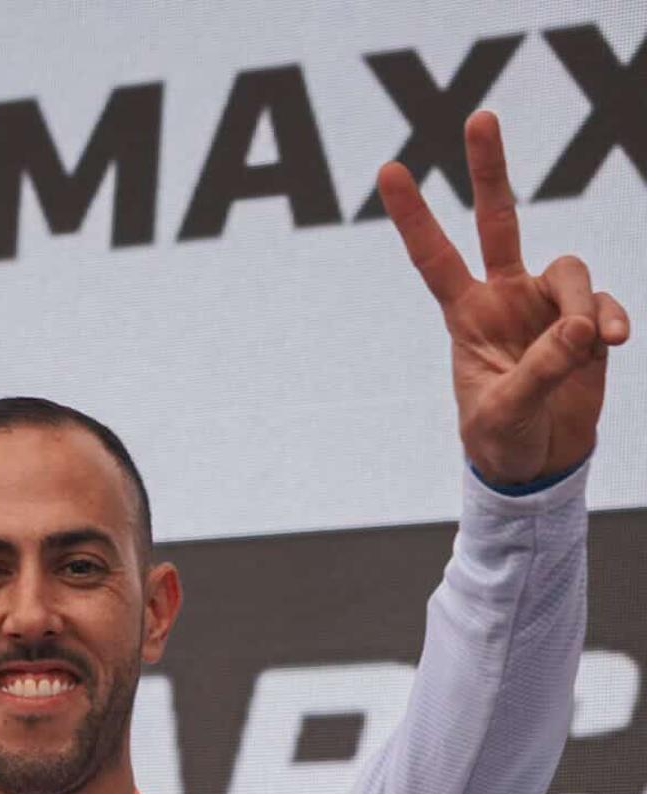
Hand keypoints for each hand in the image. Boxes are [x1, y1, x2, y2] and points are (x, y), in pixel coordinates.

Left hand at [379, 111, 628, 484]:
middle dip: (489, 169)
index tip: (390, 170)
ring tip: (587, 344)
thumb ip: (539, 371)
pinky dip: (607, 318)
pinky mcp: (585, 324)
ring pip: (568, 270)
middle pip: (498, 220)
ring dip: (580, 303)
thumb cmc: (501, 442)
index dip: (414, 216)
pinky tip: (612, 342)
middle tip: (479, 117)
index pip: (435, 258)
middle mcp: (505, 299)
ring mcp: (546, 307)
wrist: (537, 467)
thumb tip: (580, 330)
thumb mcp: (505, 413)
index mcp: (467, 316)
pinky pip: (601, 304)